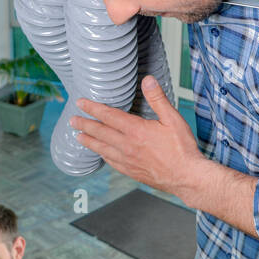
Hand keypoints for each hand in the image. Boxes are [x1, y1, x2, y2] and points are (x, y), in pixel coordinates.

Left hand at [70, 75, 205, 200]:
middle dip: (84, 124)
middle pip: (100, 132)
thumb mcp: (173, 119)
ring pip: (102, 148)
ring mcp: (127, 160)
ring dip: (88, 141)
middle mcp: (127, 145)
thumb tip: (148, 81)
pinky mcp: (131, 171)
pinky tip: (100, 154)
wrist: (187, 177)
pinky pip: (111, 162)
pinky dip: (102, 155)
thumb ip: (158, 99)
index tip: (80, 103)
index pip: (108, 116)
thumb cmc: (182, 149)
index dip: (92, 108)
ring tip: (78, 136)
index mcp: (136, 130)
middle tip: (72, 120)